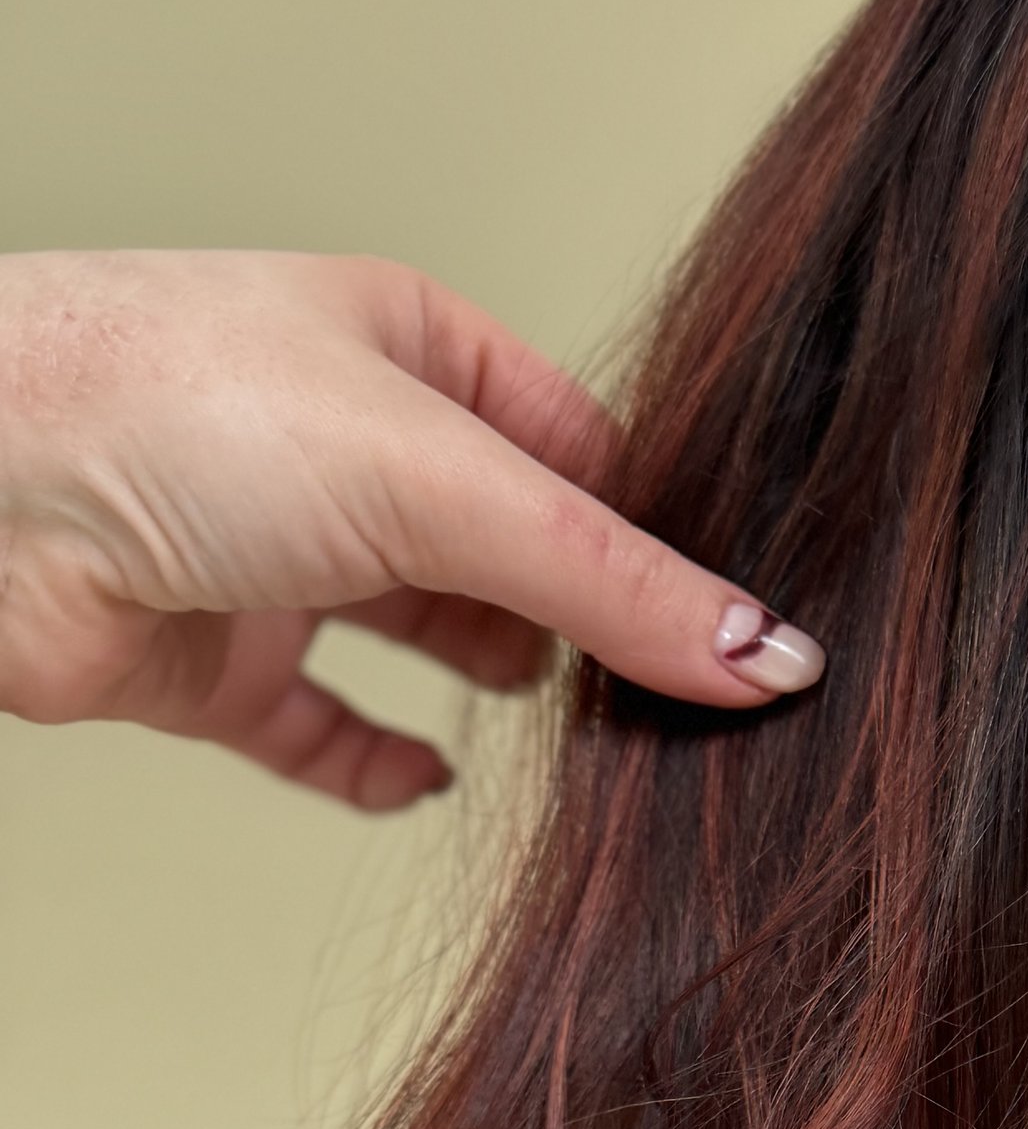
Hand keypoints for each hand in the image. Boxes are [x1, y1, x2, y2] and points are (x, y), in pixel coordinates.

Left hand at [0, 249, 822, 808]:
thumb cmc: (160, 406)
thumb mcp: (440, 482)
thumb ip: (609, 583)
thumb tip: (766, 656)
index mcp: (412, 347)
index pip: (583, 454)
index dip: (660, 540)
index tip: (745, 632)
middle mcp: (348, 444)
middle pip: (516, 553)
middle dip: (593, 628)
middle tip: (690, 710)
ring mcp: (278, 554)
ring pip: (429, 637)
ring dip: (501, 690)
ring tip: (598, 753)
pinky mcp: (210, 661)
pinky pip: (322, 728)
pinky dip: (381, 762)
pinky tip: (434, 782)